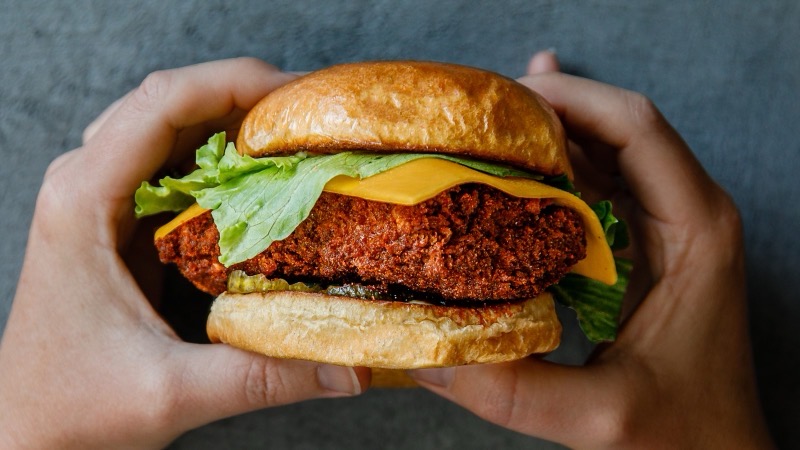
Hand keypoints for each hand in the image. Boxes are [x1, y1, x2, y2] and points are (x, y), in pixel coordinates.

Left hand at [0, 58, 366, 448]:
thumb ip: (264, 376)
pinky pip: (173, 162)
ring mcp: (99, 195)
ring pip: (173, 126)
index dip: (234, 82)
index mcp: (83, 201)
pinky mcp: (118, 216)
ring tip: (297, 137)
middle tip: (314, 117)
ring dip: (235, 122)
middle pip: (172, 103)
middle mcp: (85, 182)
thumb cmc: (73, 407)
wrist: (29, 426)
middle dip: (247, 97)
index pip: (162, 104)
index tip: (300, 95)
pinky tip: (262, 176)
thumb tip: (349, 367)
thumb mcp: (172, 393)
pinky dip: (222, 157)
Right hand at [408, 51, 773, 448]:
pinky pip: (600, 181)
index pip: (635, 128)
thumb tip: (427, 350)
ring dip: (548, 132)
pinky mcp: (646, 240)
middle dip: (548, 108)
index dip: (570, 99)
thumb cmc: (681, 433)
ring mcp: (668, 223)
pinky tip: (518, 153)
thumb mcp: (598, 416)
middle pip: (616, 124)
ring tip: (483, 128)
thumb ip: (514, 389)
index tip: (504, 99)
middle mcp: (688, 211)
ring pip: (606, 148)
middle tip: (476, 114)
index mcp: (696, 230)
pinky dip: (558, 162)